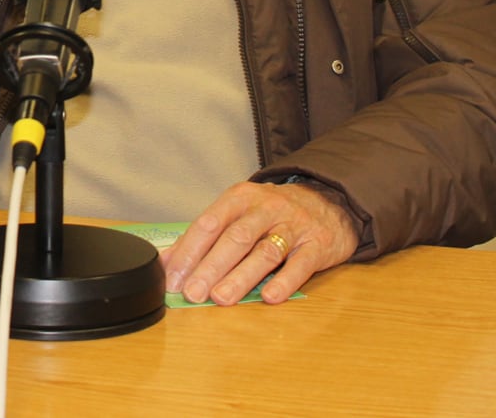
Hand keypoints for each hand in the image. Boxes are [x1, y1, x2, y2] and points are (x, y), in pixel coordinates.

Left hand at [163, 180, 358, 305]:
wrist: (329, 202)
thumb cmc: (272, 212)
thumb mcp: (238, 212)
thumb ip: (204, 236)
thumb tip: (166, 262)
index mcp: (240, 198)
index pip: (209, 223)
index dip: (189, 251)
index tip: (174, 278)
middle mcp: (265, 208)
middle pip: (235, 238)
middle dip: (211, 267)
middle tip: (192, 292)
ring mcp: (293, 226)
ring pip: (264, 252)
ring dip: (241, 277)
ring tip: (221, 298)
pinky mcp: (317, 245)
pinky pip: (300, 264)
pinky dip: (284, 282)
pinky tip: (269, 297)